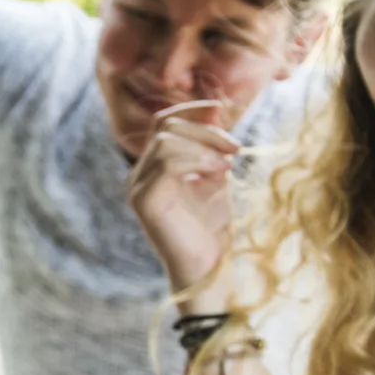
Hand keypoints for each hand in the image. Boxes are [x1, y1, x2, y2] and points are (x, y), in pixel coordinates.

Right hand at [126, 100, 240, 301]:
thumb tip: (215, 110)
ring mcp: (137, 188)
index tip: (223, 108)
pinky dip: (196, 160)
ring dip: (203, 146)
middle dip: (205, 130)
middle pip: (165, 127)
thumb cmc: (212, 226)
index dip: (191, 109)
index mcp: (152, 167)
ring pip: (165, 142)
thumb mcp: (215, 177)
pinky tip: (219, 172)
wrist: (208, 267)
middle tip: (236, 147)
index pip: (163, 122)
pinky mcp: (144, 201)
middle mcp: (139, 174)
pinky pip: (166, 164)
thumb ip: (211, 147)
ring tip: (229, 163)